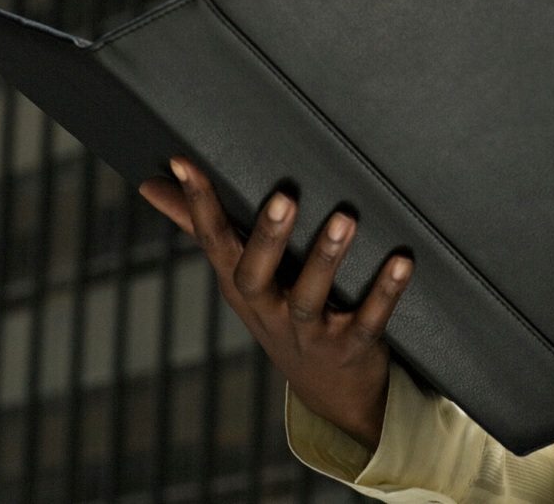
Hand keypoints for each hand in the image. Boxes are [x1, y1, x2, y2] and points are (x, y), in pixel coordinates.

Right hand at [139, 159, 412, 451]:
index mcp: (240, 285)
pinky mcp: (350, 347)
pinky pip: (368, 320)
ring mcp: (308, 332)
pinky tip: (401, 260)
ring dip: (326, 258)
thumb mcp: (240, 276)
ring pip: (310, 297)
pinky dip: (385, 292)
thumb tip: (151, 185)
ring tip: (343, 218)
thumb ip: (201, 228)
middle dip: (266, 237)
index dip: (197, 204)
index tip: (183, 162)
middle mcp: (268, 309)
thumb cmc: (281, 310)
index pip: (213, 242)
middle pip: (255, 276)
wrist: (329, 390)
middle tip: (283, 196)